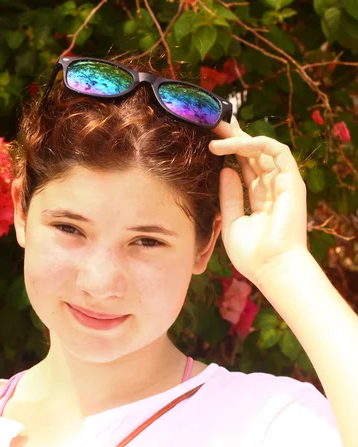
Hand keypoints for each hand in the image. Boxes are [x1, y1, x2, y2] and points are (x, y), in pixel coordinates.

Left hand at [209, 117, 308, 287]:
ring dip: (239, 138)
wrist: (271, 268)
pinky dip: (255, 143)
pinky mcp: (291, 181)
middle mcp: (272, 187)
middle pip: (252, 153)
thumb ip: (229, 196)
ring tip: (215, 133)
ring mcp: (283, 183)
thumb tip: (224, 171)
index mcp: (259, 198)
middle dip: (233, 136)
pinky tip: (233, 145)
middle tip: (211, 123)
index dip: (229, 150)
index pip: (244, 166)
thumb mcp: (230, 222)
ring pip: (262, 148)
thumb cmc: (252, 254)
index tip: (209, 139)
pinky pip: (277, 152)